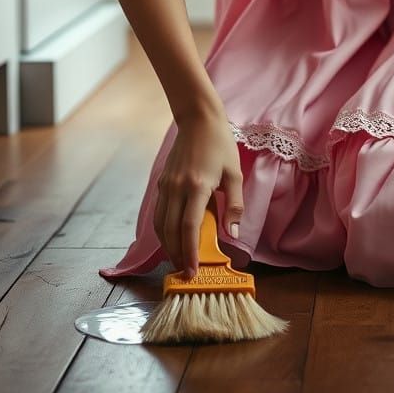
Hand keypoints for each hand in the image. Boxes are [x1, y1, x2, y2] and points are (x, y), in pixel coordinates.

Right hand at [153, 97, 244, 275]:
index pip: (190, 228)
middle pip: (171, 231)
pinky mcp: (162, 183)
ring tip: (178, 260)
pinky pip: (159, 213)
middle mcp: (177, 188)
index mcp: (197, 186)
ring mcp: (166, 185)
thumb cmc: (220, 145)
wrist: (198, 120)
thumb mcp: (235, 173)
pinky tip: (172, 239)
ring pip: (160, 224)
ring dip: (167, 246)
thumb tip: (232, 234)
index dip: (189, 252)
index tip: (192, 271)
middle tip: (185, 273)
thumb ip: (234, 205)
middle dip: (176, 255)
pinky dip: (163, 231)